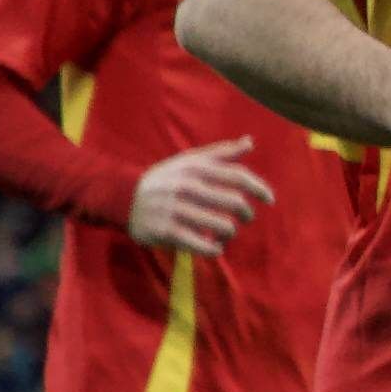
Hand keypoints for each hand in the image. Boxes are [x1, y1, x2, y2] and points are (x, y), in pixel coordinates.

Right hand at [121, 139, 271, 254]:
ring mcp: (175, 209)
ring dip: (230, 232)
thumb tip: (250, 142)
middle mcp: (185, 186)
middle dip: (246, 214)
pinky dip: (214, 249)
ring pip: (222, 225)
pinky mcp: (166, 230)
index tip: (270, 199)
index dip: (259, 187)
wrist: (121, 197)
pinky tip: (214, 247)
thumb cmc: (165, 179)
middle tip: (245, 218)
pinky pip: (202, 245)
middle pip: (234, 202)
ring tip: (226, 232)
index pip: (237, 176)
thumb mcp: (188, 161)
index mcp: (194, 168)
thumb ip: (220, 153)